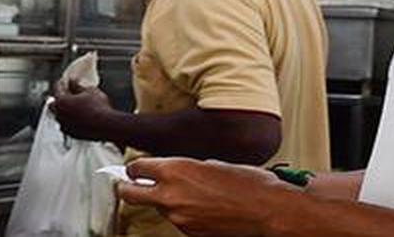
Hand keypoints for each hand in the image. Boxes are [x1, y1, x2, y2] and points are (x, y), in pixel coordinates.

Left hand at [50, 79, 116, 141]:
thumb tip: (72, 81)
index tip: (66, 79)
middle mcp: (59, 114)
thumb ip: (77, 85)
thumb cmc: (98, 106)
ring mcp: (64, 126)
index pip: (57, 88)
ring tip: (74, 105)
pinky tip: (79, 116)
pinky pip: (67, 125)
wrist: (107, 126)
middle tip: (67, 93)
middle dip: (59, 98)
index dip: (63, 82)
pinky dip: (70, 120)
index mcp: (61, 101)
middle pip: (53, 104)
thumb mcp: (89, 90)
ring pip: (59, 116)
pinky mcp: (71, 134)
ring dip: (64, 110)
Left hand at [117, 157, 298, 235]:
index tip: (136, 169)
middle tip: (129, 186)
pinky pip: (177, 221)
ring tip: (187, 196)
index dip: (135, 168)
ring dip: (164, 202)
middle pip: (129, 193)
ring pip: (158, 208)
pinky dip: (183, 215)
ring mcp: (178, 217)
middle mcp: (170, 194)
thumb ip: (185, 168)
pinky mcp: (189, 233)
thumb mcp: (210, 163)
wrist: (266, 210)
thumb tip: (174, 172)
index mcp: (174, 170)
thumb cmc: (246, 182)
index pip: (136, 168)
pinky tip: (201, 208)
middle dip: (127, 188)